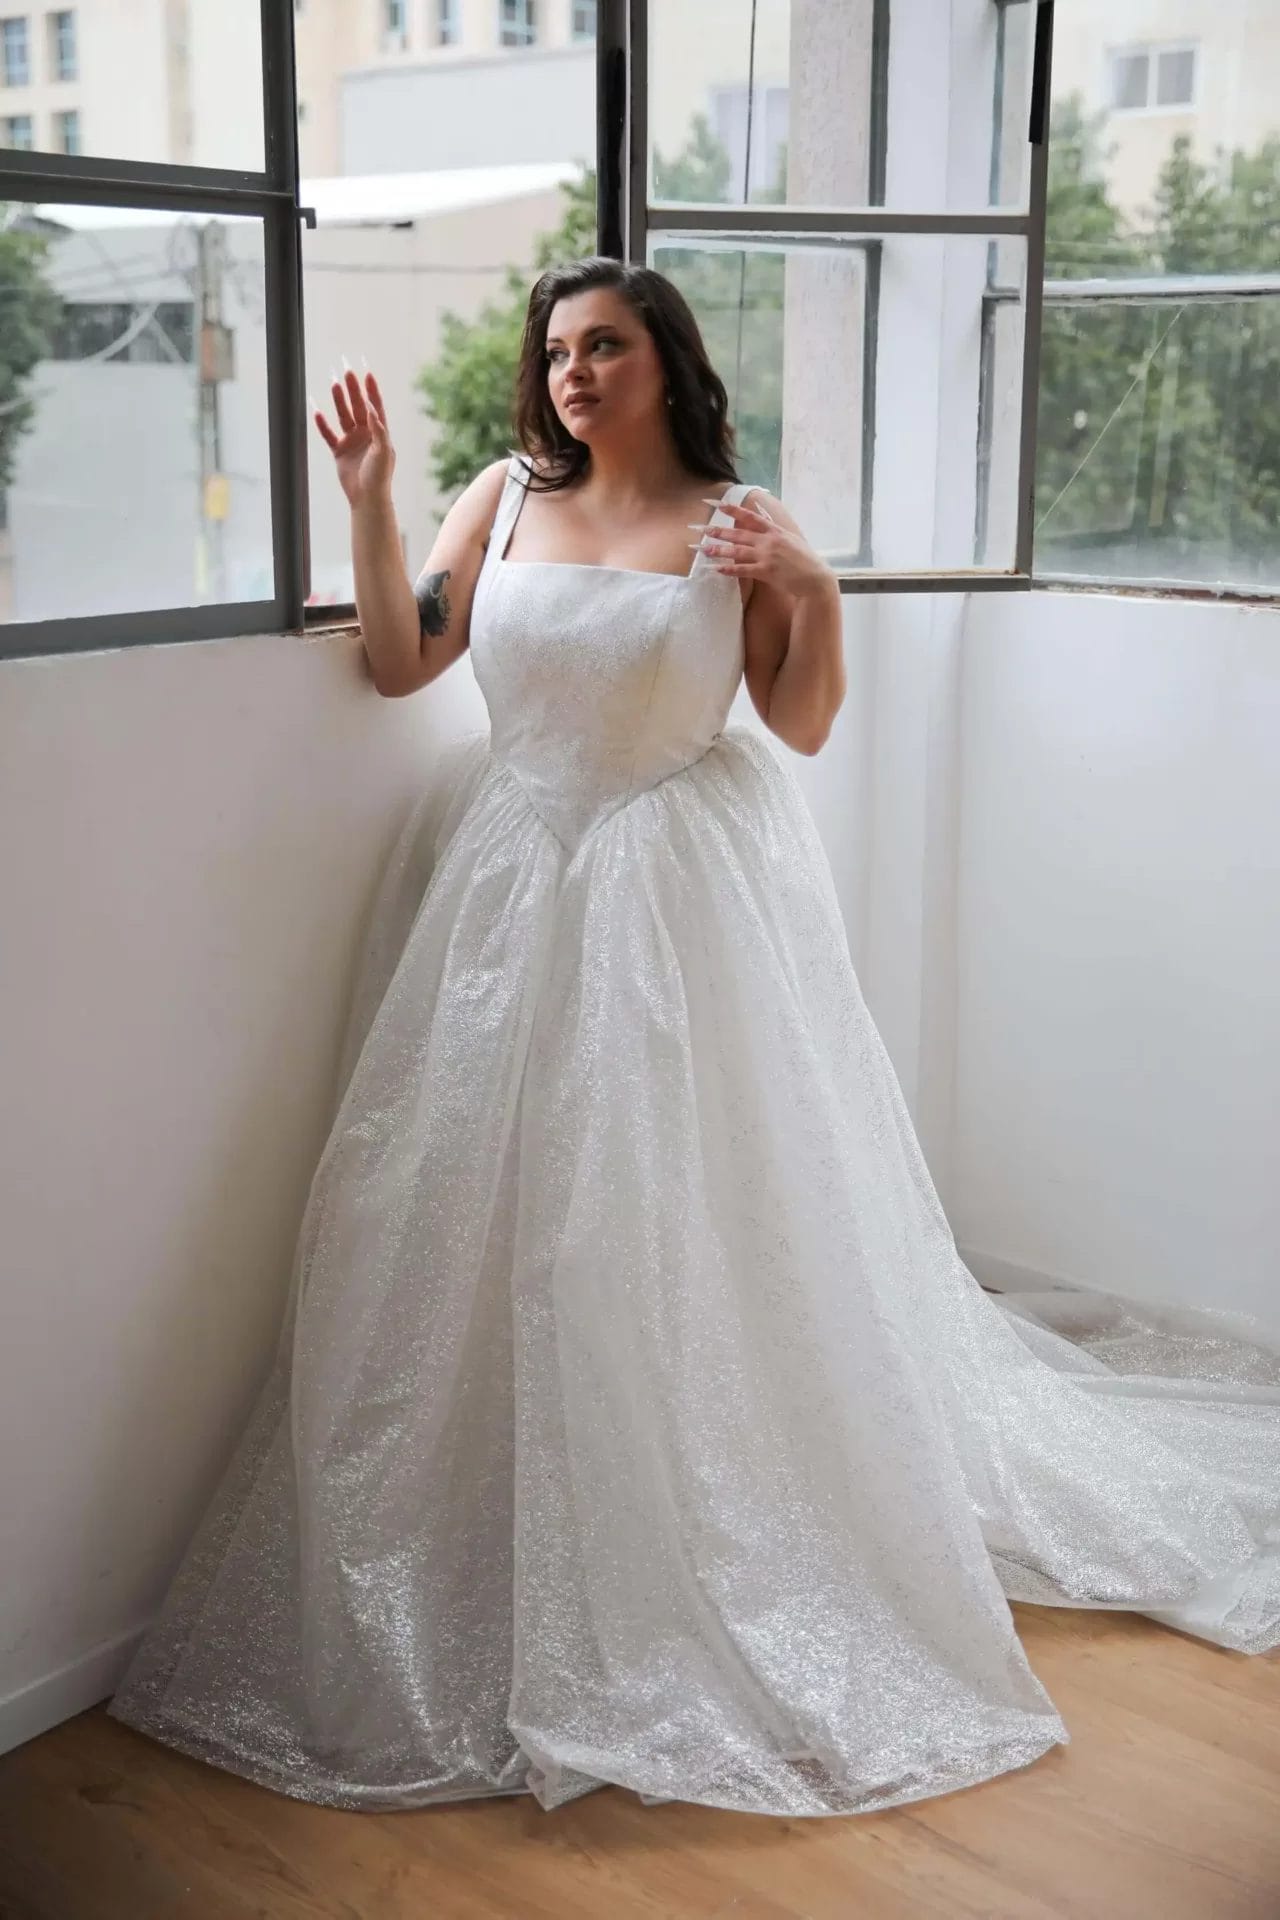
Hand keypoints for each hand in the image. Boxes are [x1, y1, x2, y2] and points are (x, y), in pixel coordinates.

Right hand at [313, 366, 394, 509]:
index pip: (375, 406)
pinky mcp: (340, 452)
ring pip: (343, 416)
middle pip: (358, 407)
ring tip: (334, 383)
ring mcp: (352, 442)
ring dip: (338, 401)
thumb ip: (378, 429)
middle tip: (346, 371)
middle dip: (353, 389)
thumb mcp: (383, 451)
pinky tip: (316, 411)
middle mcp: (366, 435)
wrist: (367, 498)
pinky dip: (322, 424)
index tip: (367, 372)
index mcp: (379, 433)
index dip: (371, 390)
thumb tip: (371, 407)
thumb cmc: (379, 476)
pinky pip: (328, 435)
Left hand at [698, 497, 833, 600]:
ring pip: (737, 551)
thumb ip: (775, 530)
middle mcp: (769, 541)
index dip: (733, 510)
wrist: (814, 578)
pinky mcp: (765, 572)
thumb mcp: (792, 539)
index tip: (718, 505)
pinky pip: (743, 570)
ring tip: (704, 549)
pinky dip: (729, 569)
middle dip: (719, 531)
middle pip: (739, 534)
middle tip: (703, 529)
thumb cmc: (805, 560)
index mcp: (775, 531)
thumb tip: (763, 519)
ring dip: (719, 550)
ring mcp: (766, 556)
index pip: (750, 517)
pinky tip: (717, 568)